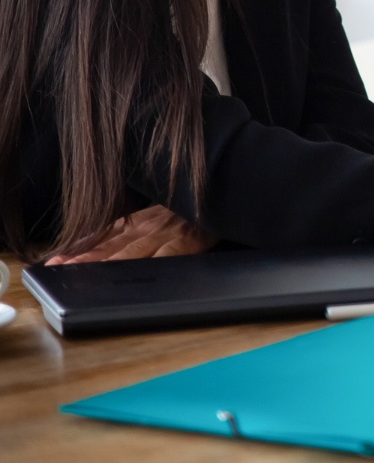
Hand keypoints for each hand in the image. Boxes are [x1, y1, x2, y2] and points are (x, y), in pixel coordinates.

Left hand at [45, 205, 215, 264]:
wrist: (231, 189)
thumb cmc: (197, 207)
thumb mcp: (164, 213)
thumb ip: (139, 227)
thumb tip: (104, 243)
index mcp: (142, 219)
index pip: (105, 234)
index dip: (79, 248)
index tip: (53, 260)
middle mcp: (151, 223)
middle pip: (112, 244)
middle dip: (83, 259)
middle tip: (56, 270)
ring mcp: (171, 230)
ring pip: (133, 251)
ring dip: (105, 263)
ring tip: (79, 272)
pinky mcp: (193, 237)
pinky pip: (170, 251)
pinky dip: (151, 261)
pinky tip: (137, 273)